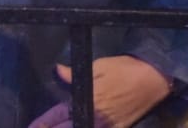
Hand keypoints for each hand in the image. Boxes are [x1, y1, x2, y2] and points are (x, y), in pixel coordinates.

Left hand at [28, 56, 171, 127]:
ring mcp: (108, 126)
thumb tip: (58, 71)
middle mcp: (95, 117)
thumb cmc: (126, 69)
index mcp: (88, 100)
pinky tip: (80, 125)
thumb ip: (76, 73)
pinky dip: (85, 127)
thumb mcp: (100, 66)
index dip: (44, 122)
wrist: (154, 79)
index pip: (59, 115)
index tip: (33, 126)